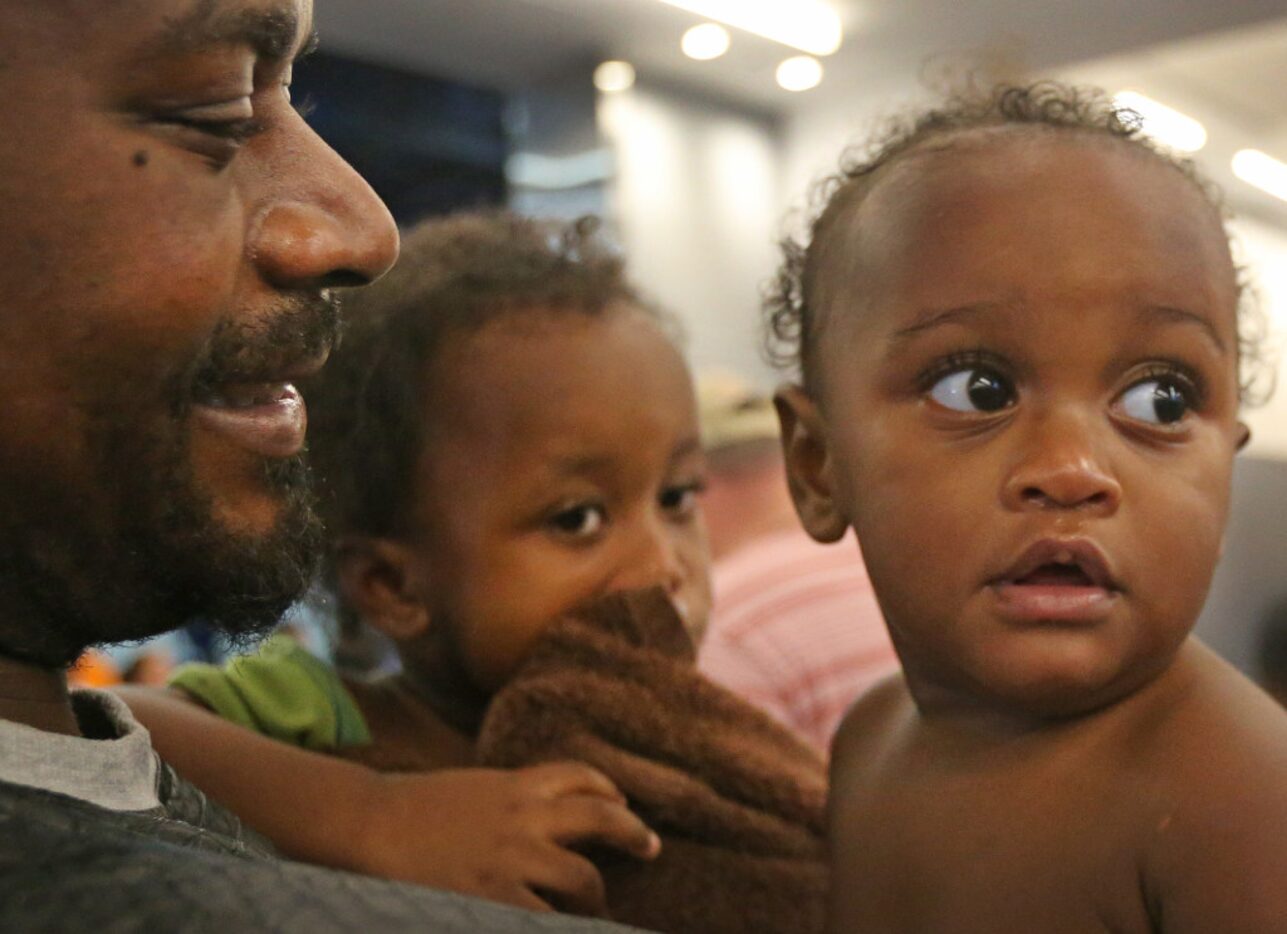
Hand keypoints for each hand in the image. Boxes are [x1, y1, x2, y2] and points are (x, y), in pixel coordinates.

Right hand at [347, 762, 659, 915]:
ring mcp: (512, 858)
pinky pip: (545, 917)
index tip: (623, 802)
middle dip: (631, 834)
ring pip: (583, 877)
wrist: (369, 822)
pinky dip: (559, 922)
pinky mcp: (493, 897)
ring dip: (595, 896)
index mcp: (514, 785)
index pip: (578, 776)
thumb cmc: (411, 809)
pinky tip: (563, 925)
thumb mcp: (469, 790)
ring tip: (595, 910)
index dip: (608, 788)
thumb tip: (534, 813)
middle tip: (650, 847)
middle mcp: (523, 816)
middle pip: (599, 818)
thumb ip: (506, 800)